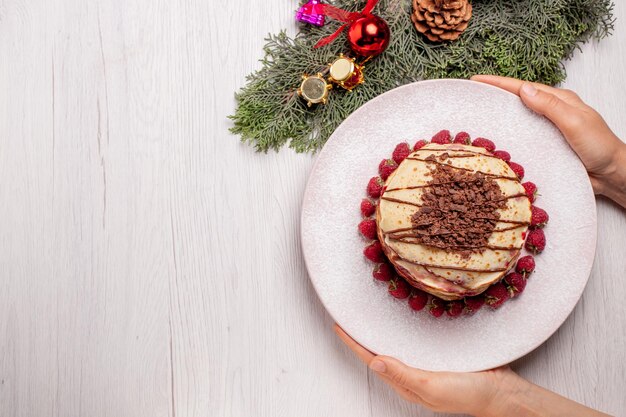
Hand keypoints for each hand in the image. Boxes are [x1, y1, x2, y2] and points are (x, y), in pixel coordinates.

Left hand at [333, 324, 518, 415]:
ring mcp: (424, 366)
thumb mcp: (431, 385)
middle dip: (362, 337)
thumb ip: (402, 374)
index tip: (338, 326)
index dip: (353, 343)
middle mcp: (411, 374)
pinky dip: (402, 331)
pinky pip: (413, 343)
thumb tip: (374, 361)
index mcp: (405, 383)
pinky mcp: (438, 356)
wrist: (502, 392)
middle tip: (348, 316)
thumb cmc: (467, 393)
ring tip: (367, 316)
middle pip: (379, 353)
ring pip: (395, 346)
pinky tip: (401, 321)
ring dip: (380, 333)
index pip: (372, 360)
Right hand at [471, 75, 625, 206]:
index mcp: (559, 101)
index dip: (499, 83)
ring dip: (499, 115)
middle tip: (472, 93)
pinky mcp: (545, 147)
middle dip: (495, 95)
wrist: (612, 174)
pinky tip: (496, 140)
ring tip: (477, 113)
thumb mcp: (575, 122)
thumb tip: (524, 90)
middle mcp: (552, 113)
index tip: (477, 80)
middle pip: (518, 100)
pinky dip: (508, 135)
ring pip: (519, 119)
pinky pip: (522, 138)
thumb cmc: (600, 147)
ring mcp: (548, 130)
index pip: (524, 88)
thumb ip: (550, 106)